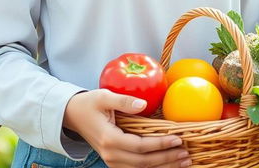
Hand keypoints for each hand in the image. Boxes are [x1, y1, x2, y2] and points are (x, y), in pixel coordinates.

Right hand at [63, 89, 190, 167]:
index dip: (160, 144)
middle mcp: (110, 155)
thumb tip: (142, 104)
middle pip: (144, 162)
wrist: (72, 115)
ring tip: (183, 162)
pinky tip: (166, 164)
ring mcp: (111, 161)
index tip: (178, 139)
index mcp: (109, 139)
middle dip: (167, 159)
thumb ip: (123, 101)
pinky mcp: (114, 161)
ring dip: (163, 166)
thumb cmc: (89, 103)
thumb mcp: (104, 96)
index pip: (140, 146)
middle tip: (186, 154)